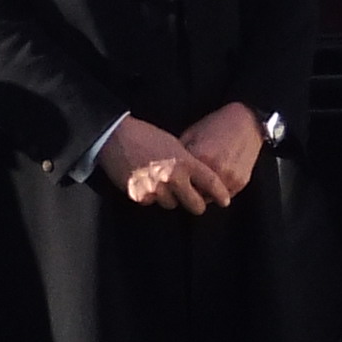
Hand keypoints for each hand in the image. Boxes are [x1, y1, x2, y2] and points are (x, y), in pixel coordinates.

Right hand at [101, 115, 228, 212]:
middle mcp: (173, 178)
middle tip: (197, 203)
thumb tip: (198, 180)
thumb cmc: (146, 136)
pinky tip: (146, 183)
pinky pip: (151, 203)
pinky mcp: (139, 195)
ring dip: (171, 198)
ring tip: (164, 184)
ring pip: (171, 205)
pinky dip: (151, 196)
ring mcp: (156, 189)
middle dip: (198, 205)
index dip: (220, 194)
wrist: (116, 137)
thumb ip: (187, 163)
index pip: (210, 183)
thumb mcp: (174, 145)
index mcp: (185, 162)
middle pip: (195, 204)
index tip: (225, 201)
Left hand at [178, 101, 265, 203]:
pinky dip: (217, 192)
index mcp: (200, 157)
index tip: (172, 182)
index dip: (174, 184)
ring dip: (203, 194)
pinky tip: (214, 180)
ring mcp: (230, 177)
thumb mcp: (192, 134)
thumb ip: (180, 155)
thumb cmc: (215, 125)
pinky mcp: (240, 182)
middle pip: (194, 195)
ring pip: (209, 199)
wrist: (246, 122)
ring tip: (200, 183)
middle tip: (185, 186)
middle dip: (188, 192)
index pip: (179, 183)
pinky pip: (224, 196)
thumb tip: (166, 171)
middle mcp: (216, 169)